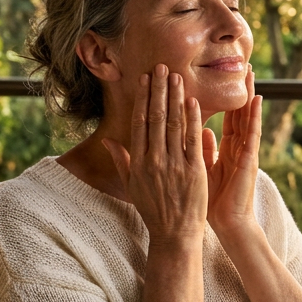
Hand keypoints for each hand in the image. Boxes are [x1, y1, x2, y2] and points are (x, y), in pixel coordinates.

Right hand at [102, 64, 207, 248]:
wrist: (174, 235)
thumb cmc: (153, 210)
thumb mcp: (132, 185)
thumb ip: (121, 160)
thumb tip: (107, 140)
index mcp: (138, 162)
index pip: (140, 122)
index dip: (143, 98)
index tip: (145, 79)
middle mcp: (154, 161)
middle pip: (156, 118)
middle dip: (159, 90)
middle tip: (162, 67)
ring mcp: (174, 165)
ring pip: (174, 124)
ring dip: (175, 97)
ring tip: (176, 76)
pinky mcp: (194, 171)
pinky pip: (193, 140)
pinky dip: (192, 119)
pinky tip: (192, 101)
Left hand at [205, 67, 261, 239]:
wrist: (228, 224)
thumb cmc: (214, 201)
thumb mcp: (204, 170)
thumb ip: (204, 150)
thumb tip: (201, 131)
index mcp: (227, 149)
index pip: (226, 118)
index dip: (226, 98)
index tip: (225, 78)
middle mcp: (238, 147)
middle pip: (239, 112)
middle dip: (241, 89)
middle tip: (243, 64)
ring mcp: (246, 152)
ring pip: (247, 118)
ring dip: (250, 95)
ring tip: (251, 73)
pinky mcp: (249, 160)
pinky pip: (252, 134)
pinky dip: (254, 117)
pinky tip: (257, 100)